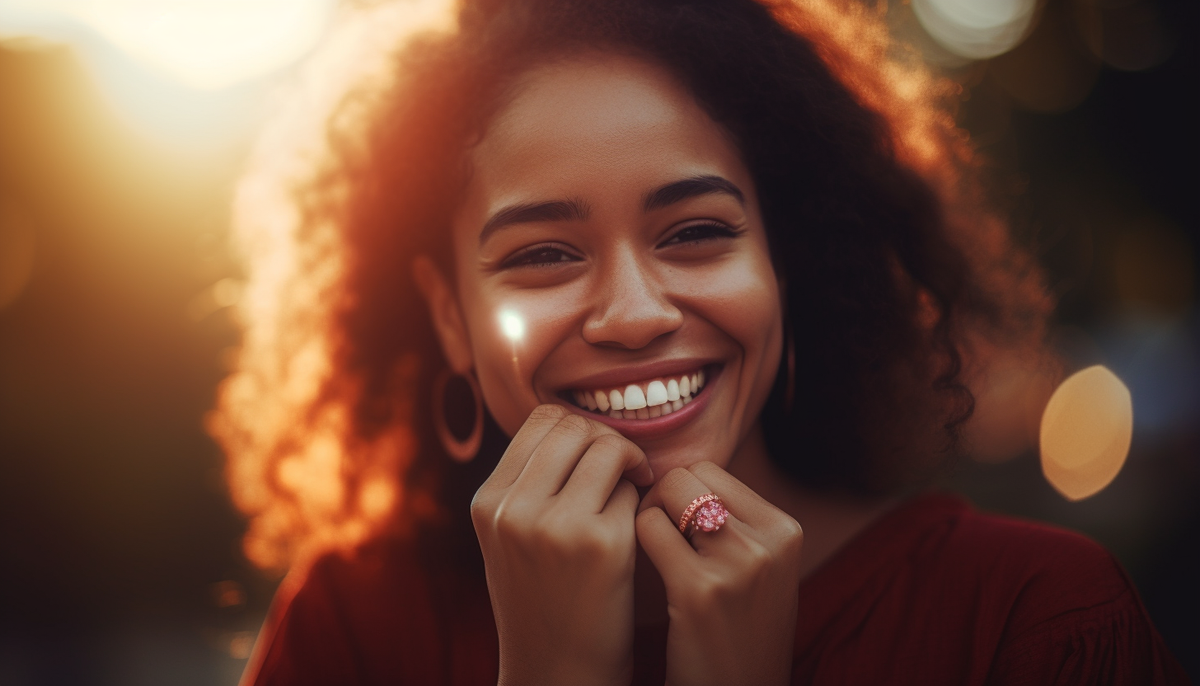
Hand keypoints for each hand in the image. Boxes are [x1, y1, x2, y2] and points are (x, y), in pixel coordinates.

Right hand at [471, 404, 654, 685]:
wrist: (555, 672)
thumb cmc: (541, 599)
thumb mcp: (509, 537)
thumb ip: (528, 483)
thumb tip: (572, 427)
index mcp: (488, 501)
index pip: (541, 421)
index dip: (578, 430)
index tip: (594, 458)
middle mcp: (515, 508)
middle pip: (576, 427)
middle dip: (606, 443)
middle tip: (624, 471)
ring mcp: (556, 525)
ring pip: (607, 448)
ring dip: (627, 464)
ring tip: (633, 491)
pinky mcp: (601, 545)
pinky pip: (632, 491)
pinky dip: (640, 501)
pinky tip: (637, 527)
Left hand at [636, 461, 803, 685]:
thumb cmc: (736, 631)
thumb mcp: (760, 571)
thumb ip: (734, 522)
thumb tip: (678, 475)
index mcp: (785, 530)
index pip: (712, 471)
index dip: (682, 492)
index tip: (674, 527)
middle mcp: (768, 541)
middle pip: (689, 475)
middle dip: (662, 498)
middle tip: (656, 537)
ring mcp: (737, 564)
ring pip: (668, 493)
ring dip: (648, 515)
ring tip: (653, 553)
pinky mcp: (700, 589)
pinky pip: (649, 528)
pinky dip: (635, 540)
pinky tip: (641, 569)